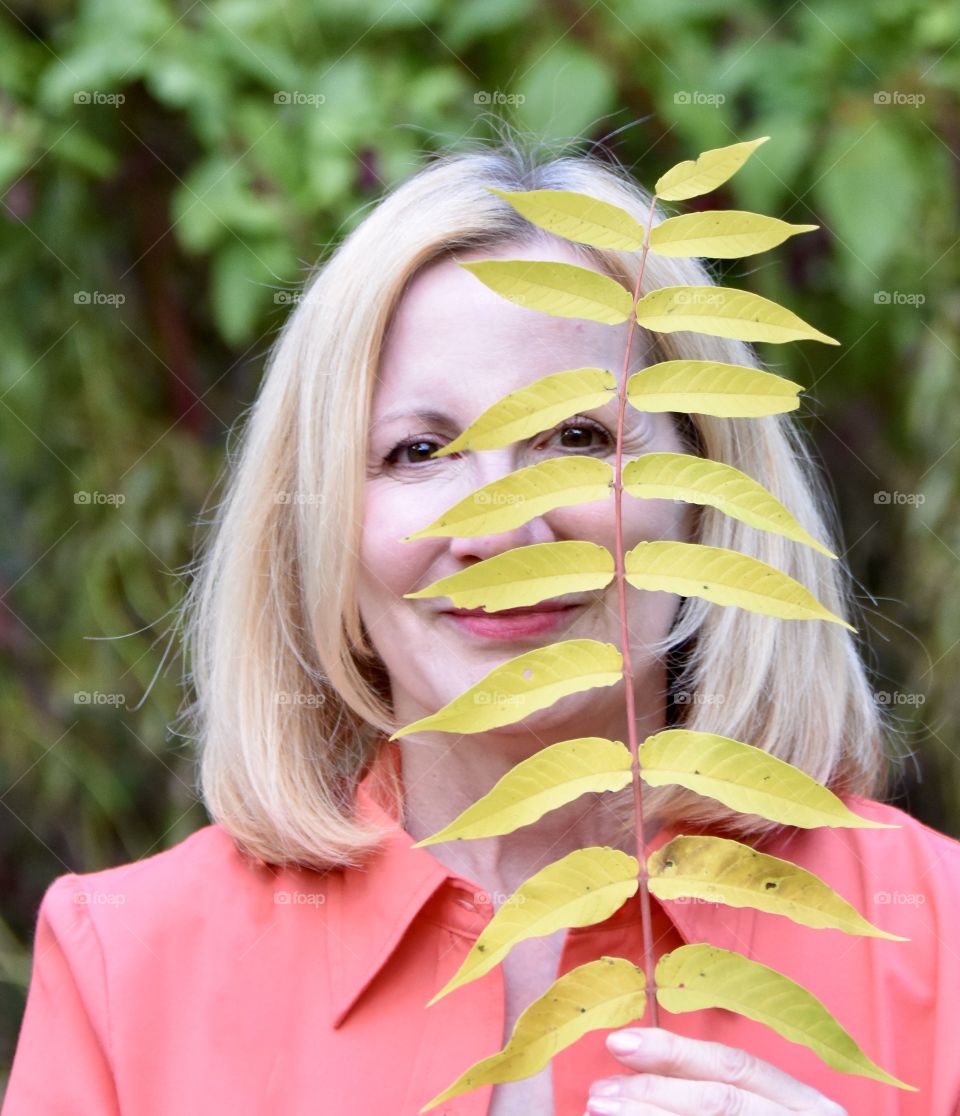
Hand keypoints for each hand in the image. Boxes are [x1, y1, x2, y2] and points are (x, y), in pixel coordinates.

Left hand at [584, 1027, 847, 1114]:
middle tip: (599, 1091)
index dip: (674, 1052)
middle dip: (654, 1092)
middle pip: (721, 1102)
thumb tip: (635, 1074)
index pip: (736, 1066)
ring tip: (598, 1112)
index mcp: (806, 1106)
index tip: (617, 1042)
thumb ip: (714, 1094)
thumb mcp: (761, 1112)